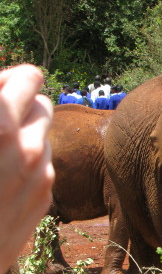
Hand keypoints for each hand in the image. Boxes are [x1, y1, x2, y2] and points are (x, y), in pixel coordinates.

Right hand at [0, 64, 53, 273]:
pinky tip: (0, 179)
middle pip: (42, 103)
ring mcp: (41, 173)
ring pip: (44, 135)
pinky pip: (44, 165)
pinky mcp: (45, 197)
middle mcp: (26, 146)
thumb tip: (6, 93)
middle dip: (22, 104)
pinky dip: (28, 164)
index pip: (27, 77)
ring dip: (24, 135)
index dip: (9, 80)